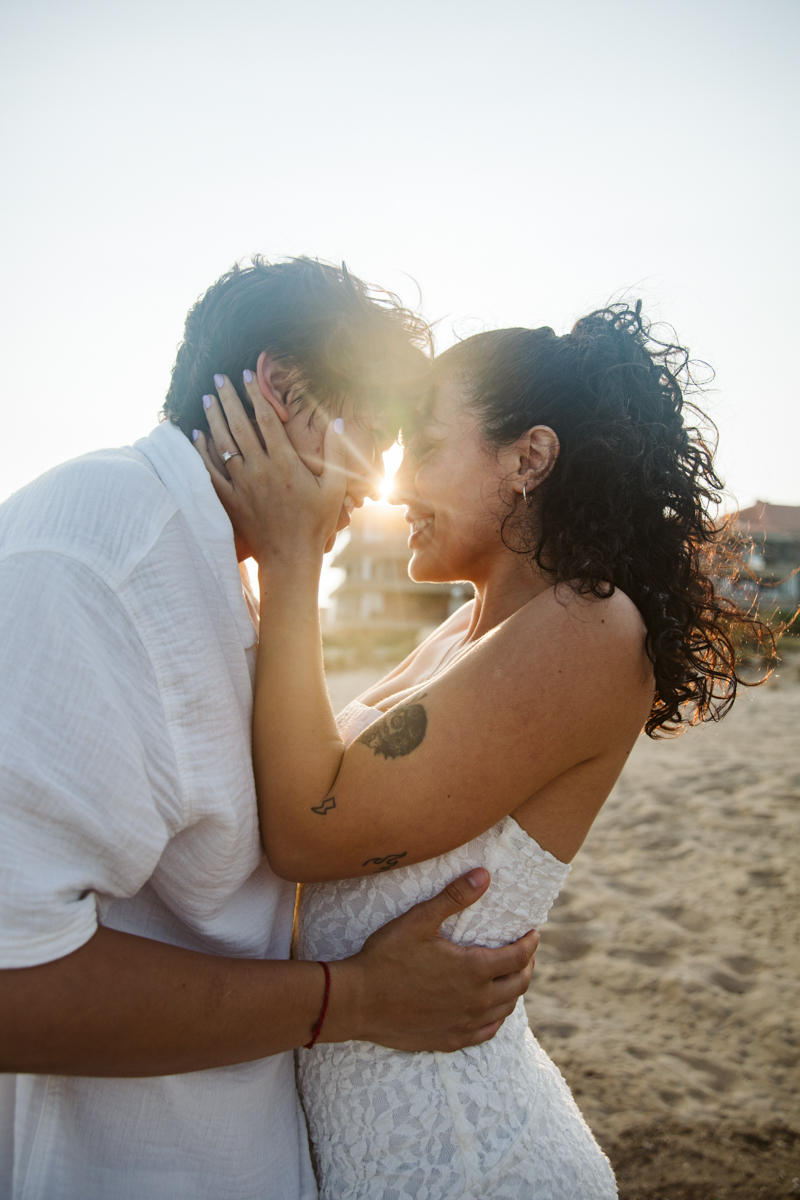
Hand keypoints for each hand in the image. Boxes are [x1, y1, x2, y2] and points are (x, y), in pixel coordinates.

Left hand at [193, 372, 347, 564]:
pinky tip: (196, 436)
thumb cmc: (316, 523)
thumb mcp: (335, 488)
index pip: (266, 420)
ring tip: (208, 398)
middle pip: (239, 425)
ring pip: (222, 444)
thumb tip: (339, 422)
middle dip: (228, 398)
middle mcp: (260, 469)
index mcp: (285, 462)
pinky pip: (210, 472)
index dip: (255, 394)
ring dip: (213, 419)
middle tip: (218, 377)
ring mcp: (242, 485)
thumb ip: (337, 453)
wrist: (290, 558)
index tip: (247, 376)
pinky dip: (201, 452)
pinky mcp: (230, 501)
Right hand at [324, 869, 538, 1051]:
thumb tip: (485, 875)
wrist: (357, 1002)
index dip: (530, 944)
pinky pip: (486, 1033)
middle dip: (527, 966)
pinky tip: (491, 1012)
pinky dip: (496, 1019)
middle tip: (526, 953)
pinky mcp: (449, 1040)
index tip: (533, 933)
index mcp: (473, 970)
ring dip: (513, 992)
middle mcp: (475, 1001)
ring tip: (511, 977)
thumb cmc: (386, 957)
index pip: (518, 957)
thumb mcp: (419, 919)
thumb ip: (454, 897)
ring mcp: (464, 1024)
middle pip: (517, 985)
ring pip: (504, 1010)